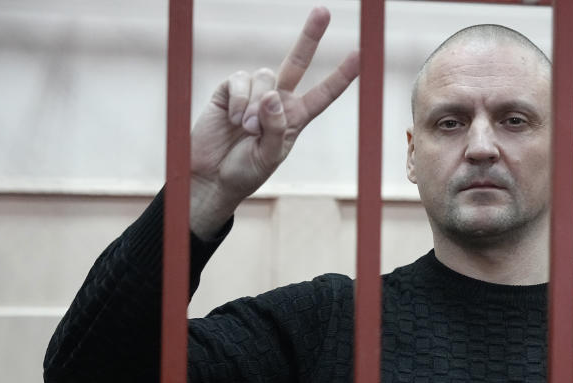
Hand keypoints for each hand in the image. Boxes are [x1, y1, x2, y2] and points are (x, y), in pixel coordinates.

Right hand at [189, 7, 358, 238]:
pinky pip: (240, 81)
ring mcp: (253, 93)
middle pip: (297, 61)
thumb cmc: (245, 172)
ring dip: (255, 105)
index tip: (360, 55)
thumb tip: (273, 95)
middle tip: (323, 11)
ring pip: (265, 76)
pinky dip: (238, 101)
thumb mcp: (270, 156)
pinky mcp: (229, 90)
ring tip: (245, 129)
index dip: (341, 76)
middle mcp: (277, 100)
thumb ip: (277, 128)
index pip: (323, 94)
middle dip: (310, 36)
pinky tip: (231, 119)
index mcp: (295, 118)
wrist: (211, 176)